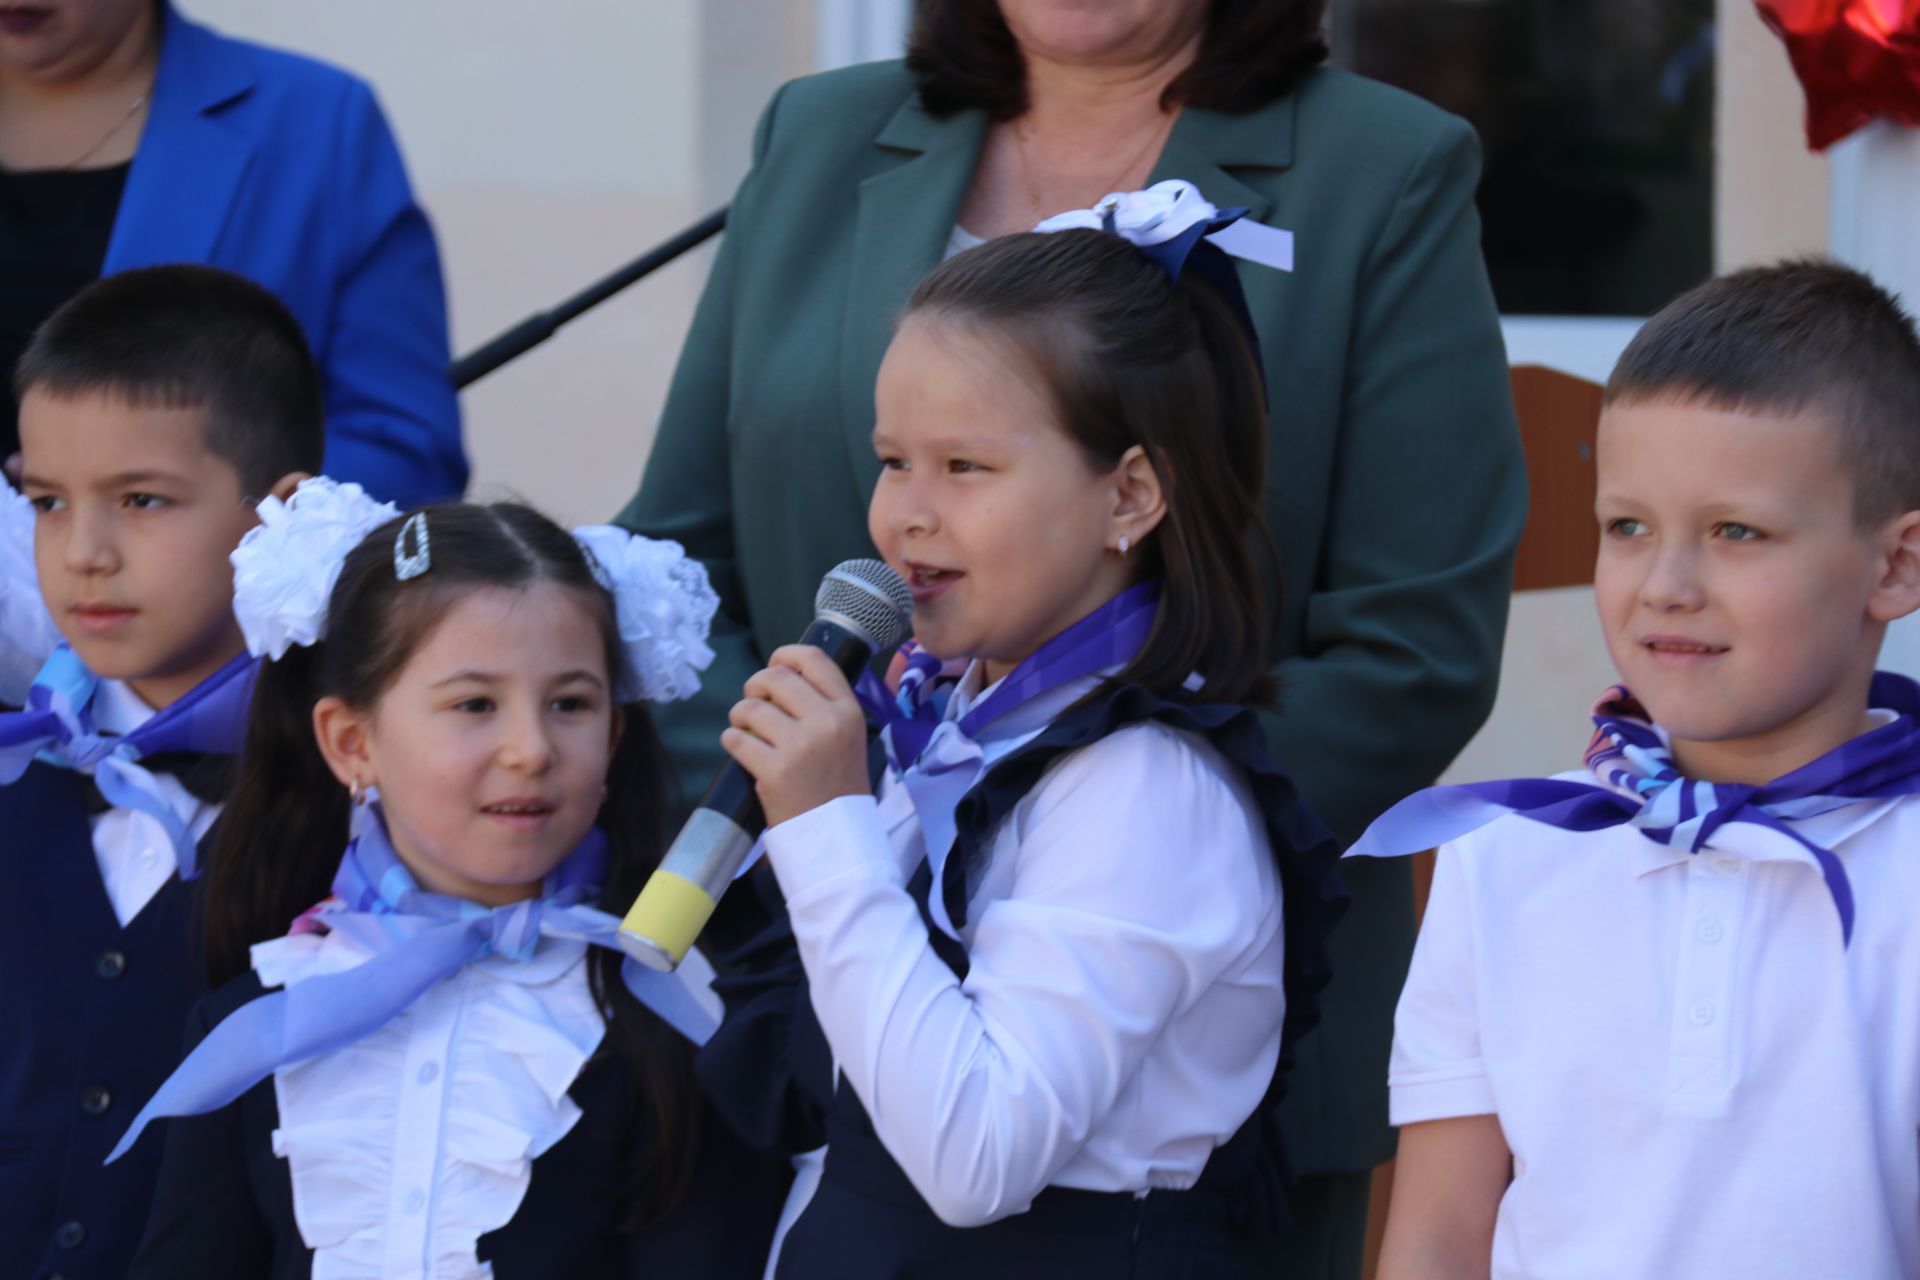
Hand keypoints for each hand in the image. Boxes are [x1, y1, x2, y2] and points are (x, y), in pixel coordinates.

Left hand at [722, 645, 870, 826]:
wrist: (836, 836)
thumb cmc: (837, 785)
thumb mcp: (848, 737)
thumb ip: (823, 706)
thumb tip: (781, 677)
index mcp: (848, 710)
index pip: (814, 659)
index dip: (785, 654)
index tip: (774, 663)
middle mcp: (827, 722)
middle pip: (775, 677)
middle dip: (755, 686)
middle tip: (754, 705)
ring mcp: (800, 746)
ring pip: (749, 707)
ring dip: (740, 716)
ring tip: (747, 731)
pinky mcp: (774, 770)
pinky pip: (735, 738)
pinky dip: (732, 741)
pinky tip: (743, 751)